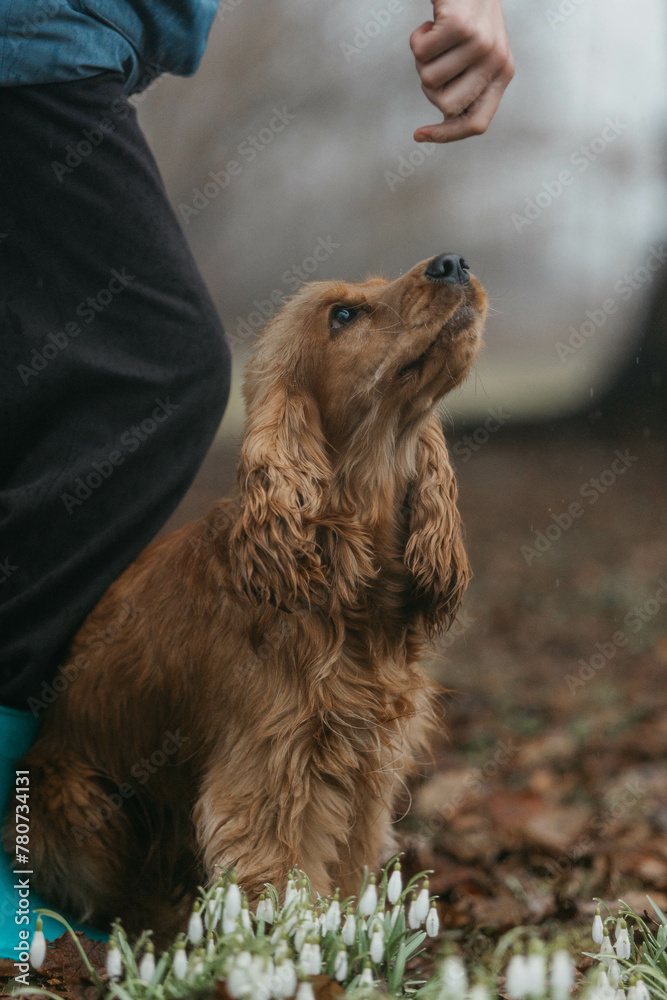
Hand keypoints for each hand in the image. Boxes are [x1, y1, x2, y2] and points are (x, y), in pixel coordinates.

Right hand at [410, 0, 513, 142]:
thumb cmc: (469, 18)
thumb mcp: (478, 57)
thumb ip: (469, 86)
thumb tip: (447, 120)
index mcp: (503, 75)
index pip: (476, 123)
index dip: (446, 135)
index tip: (419, 135)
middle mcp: (496, 62)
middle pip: (445, 106)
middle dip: (430, 87)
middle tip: (436, 60)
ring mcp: (480, 44)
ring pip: (428, 79)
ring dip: (422, 59)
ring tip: (437, 36)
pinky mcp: (460, 26)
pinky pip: (420, 52)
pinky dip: (417, 37)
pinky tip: (431, 22)